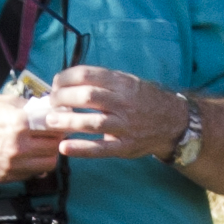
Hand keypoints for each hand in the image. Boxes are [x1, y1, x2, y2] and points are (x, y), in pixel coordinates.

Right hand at [0, 86, 77, 185]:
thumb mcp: (5, 102)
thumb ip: (30, 108)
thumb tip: (50, 109)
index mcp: (20, 122)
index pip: (55, 127)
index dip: (61, 124)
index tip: (61, 122)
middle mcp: (18, 145)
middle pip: (54, 147)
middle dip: (55, 140)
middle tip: (52, 135)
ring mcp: (12, 164)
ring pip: (47, 164)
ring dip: (48, 154)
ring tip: (40, 146)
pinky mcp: (5, 176)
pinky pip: (31, 174)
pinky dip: (33, 165)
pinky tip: (26, 155)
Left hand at [40, 66, 185, 161]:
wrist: (173, 122)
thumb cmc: (143, 100)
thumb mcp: (127, 82)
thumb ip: (102, 81)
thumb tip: (67, 80)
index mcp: (121, 83)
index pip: (87, 75)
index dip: (66, 78)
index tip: (55, 84)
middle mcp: (123, 102)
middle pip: (87, 96)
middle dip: (63, 98)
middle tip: (51, 103)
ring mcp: (125, 126)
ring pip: (92, 122)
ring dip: (67, 121)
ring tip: (50, 121)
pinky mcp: (125, 146)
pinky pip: (101, 149)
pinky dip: (81, 149)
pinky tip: (64, 147)